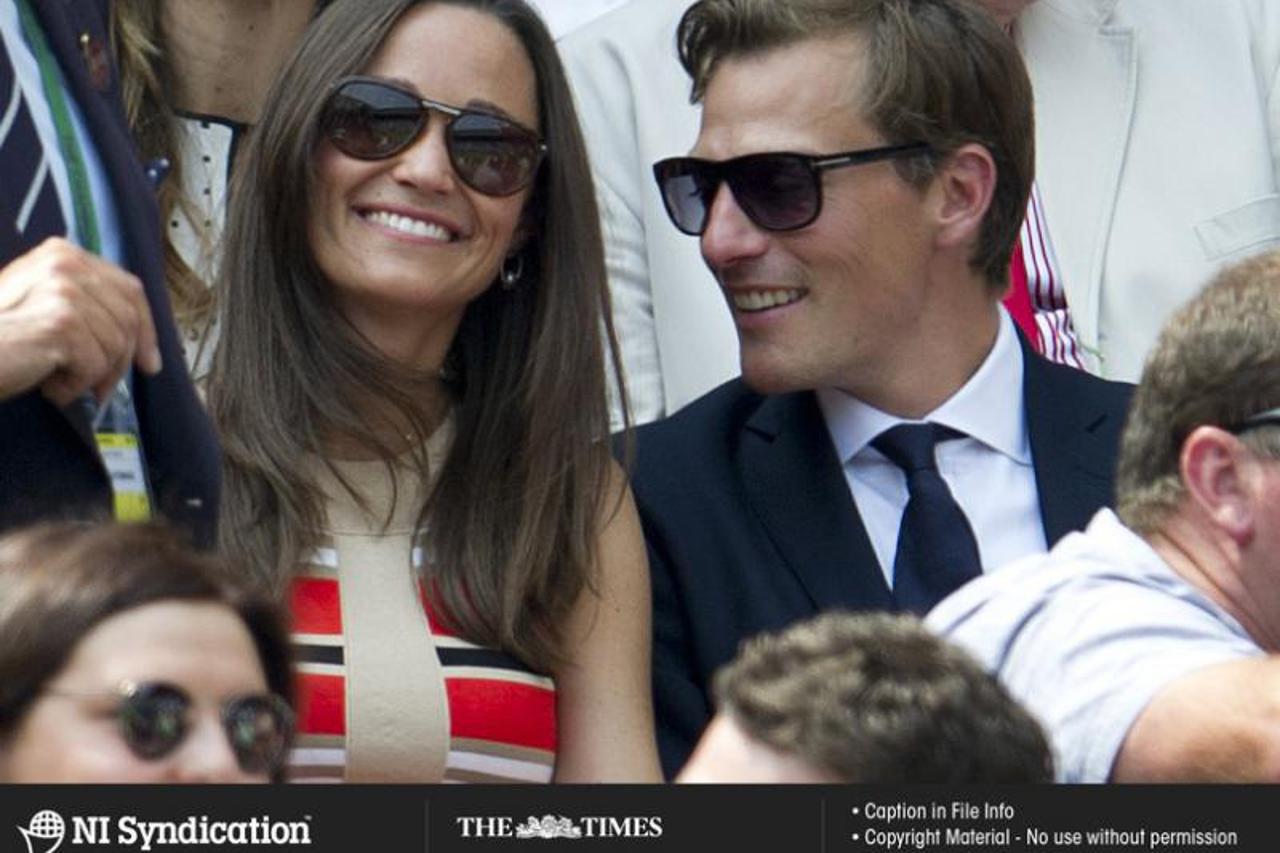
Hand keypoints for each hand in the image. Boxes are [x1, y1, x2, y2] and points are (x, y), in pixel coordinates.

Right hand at [0, 238, 161, 405]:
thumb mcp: (44, 307)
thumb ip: (85, 305)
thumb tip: (140, 336)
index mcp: (63, 254)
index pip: (129, 288)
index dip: (146, 329)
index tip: (151, 362)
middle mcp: (66, 264)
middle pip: (129, 320)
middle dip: (122, 362)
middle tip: (102, 389)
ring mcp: (64, 290)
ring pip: (116, 346)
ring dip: (93, 377)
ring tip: (60, 382)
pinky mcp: (61, 322)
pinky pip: (95, 364)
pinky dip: (75, 386)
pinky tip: (49, 386)